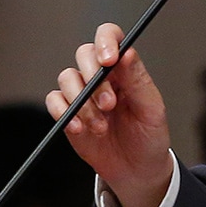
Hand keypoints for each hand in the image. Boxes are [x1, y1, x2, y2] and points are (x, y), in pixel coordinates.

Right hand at [47, 23, 172, 206]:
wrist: (136, 169)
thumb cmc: (149, 135)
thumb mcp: (151, 108)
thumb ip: (137, 79)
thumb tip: (127, 52)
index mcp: (125, 68)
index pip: (111, 37)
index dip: (106, 41)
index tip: (108, 60)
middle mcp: (101, 76)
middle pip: (84, 53)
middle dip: (93, 78)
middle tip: (110, 104)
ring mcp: (83, 93)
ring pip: (67, 77)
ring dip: (83, 102)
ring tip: (101, 125)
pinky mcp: (68, 113)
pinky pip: (54, 101)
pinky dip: (63, 112)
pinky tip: (79, 127)